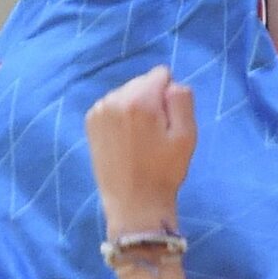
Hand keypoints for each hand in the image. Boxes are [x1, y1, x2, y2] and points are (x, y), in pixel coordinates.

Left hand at [85, 66, 196, 230]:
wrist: (134, 204)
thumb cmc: (165, 172)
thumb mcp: (187, 134)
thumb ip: (182, 99)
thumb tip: (169, 83)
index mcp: (140, 99)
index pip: (161, 74)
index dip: (169, 97)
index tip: (167, 122)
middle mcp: (115, 98)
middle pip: (142, 83)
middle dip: (151, 101)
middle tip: (154, 135)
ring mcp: (99, 110)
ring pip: (127, 94)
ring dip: (135, 109)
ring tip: (139, 141)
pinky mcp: (90, 123)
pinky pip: (113, 107)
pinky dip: (120, 118)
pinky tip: (125, 142)